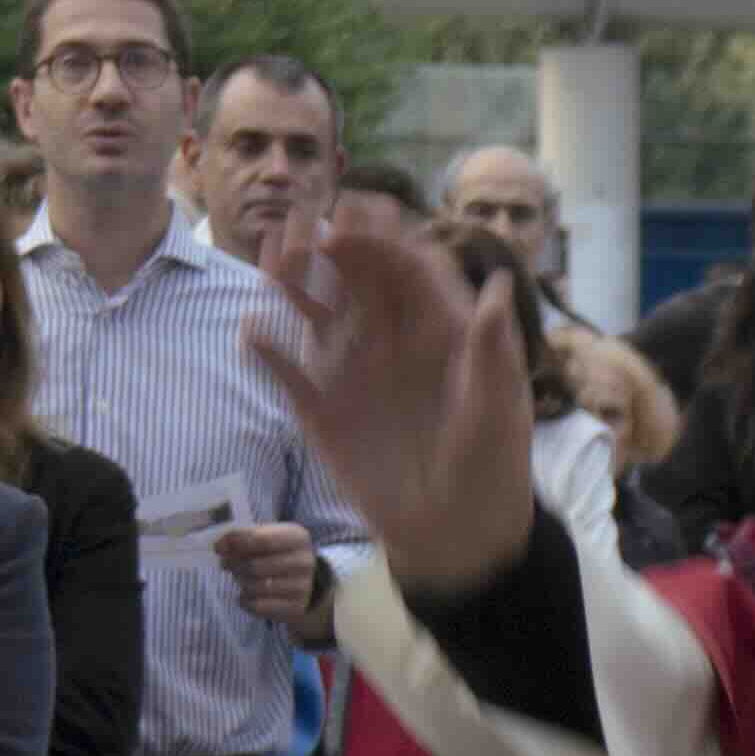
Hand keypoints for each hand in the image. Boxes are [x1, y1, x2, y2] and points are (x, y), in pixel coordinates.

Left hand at [215, 521, 321, 623]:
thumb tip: (219, 546)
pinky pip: (258, 606)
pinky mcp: (295, 608)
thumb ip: (242, 537)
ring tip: (240, 578)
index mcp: (297, 537)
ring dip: (240, 582)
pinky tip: (247, 595)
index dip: (235, 543)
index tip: (218, 548)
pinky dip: (245, 601)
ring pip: (255, 587)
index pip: (260, 540)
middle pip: (255, 566)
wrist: (308, 582)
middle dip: (234, 565)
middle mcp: (303, 562)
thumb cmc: (278, 554)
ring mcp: (302, 587)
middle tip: (226, 564)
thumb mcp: (266, 537)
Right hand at [252, 221, 541, 594]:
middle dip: (331, 247)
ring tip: (271, 257)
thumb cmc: (491, 466)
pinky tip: (252, 330)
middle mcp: (390, 340)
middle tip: (303, 223)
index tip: (354, 223)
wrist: (456, 532)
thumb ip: (491, 350)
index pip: (407, 270)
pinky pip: (288, 373)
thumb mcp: (499, 408)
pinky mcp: (322, 410)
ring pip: (316, 314)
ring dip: (293, 284)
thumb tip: (501, 284)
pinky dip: (269, 352)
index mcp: (437, 329)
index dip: (382, 242)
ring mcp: (353, 371)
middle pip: (356, 279)